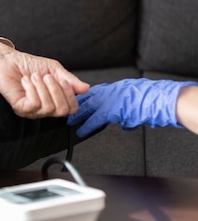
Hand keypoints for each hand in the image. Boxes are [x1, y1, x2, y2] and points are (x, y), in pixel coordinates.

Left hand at [0, 36, 89, 118]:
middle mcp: (45, 109)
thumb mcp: (54, 69)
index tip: (61, 79)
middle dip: (56, 90)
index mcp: (54, 101)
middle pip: (62, 111)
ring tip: (34, 77)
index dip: (69, 94)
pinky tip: (26, 81)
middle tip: (46, 77)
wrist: (8, 61)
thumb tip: (86, 88)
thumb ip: (69, 80)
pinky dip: (32, 90)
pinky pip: (34, 105)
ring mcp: (32, 111)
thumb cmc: (29, 65)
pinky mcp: (20, 109)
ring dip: (42, 87)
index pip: (72, 108)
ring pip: (48, 108)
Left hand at [68, 79, 197, 137]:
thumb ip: (125, 114)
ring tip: (68, 123)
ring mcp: (110, 99)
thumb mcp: (134, 104)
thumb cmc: (150, 100)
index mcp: (113, 89)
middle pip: (86, 98)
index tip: (72, 102)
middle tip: (63, 111)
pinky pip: (96, 118)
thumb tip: (124, 124)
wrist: (158, 98)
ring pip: (88, 107)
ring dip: (77, 116)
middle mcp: (109, 92)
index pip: (92, 93)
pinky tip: (80, 131)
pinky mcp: (112, 109)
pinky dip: (87, 125)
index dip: (82, 99)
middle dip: (72, 105)